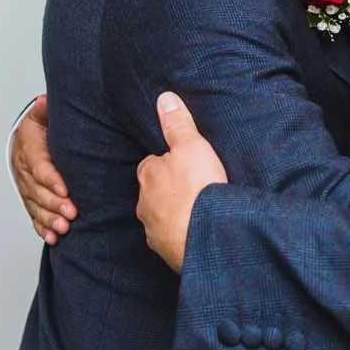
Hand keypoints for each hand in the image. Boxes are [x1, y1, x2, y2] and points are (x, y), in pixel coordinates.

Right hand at [12, 95, 76, 245]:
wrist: (28, 137)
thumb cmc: (41, 126)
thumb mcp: (43, 114)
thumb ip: (44, 110)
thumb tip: (44, 101)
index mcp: (28, 148)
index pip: (39, 166)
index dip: (50, 179)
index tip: (65, 189)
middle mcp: (24, 170)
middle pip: (37, 191)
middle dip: (54, 203)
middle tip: (71, 212)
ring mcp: (27, 187)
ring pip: (36, 206)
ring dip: (50, 218)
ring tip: (64, 228)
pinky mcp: (31, 199)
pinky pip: (34, 216)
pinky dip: (43, 228)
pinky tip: (53, 238)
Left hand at [136, 92, 228, 271]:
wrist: (205, 236)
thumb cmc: (198, 189)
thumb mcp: (192, 147)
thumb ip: (178, 124)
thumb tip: (164, 99)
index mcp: (148, 175)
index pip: (150, 164)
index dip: (164, 163)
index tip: (178, 164)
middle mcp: (144, 203)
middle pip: (153, 192)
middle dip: (167, 191)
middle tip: (189, 189)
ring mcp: (153, 229)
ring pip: (160, 217)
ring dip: (173, 214)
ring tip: (194, 212)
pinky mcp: (166, 251)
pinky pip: (171, 239)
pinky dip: (180, 235)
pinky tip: (195, 232)